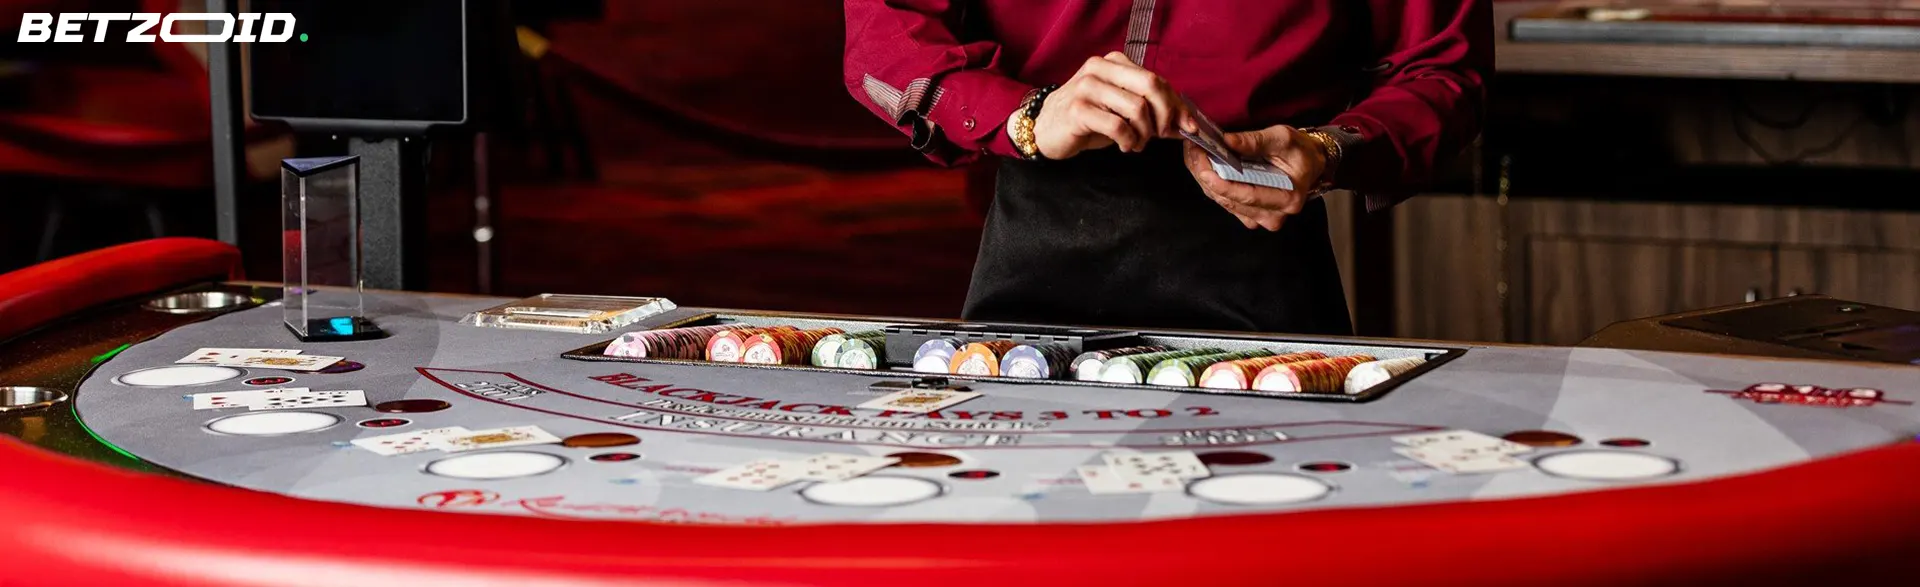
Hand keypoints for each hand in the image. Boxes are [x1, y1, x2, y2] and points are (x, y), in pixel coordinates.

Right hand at [1028, 52, 1187, 159]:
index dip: (1176, 104)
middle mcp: (1100, 68)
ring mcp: (1087, 87)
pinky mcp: (1078, 109)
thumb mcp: (1121, 110)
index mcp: (1114, 63)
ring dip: (1144, 134)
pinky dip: (1128, 141)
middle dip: (1164, 116)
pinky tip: (1124, 146)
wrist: (1045, 130)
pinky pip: (1118, 126)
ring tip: (1136, 144)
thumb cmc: (1087, 120)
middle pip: (1151, 86)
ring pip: (1137, 108)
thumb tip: (1186, 124)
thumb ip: (1152, 111)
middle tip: (1158, 135)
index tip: (1186, 126)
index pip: (1157, 79)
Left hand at [1182, 125, 1326, 230]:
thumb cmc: (1300, 151)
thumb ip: (1255, 141)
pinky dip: (1211, 185)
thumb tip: (1227, 141)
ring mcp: (1261, 218)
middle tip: (1192, 152)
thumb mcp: (1283, 138)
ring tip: (1194, 155)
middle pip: (1230, 201)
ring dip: (1205, 180)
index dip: (1221, 183)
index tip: (1202, 167)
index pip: (1247, 196)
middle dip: (1206, 177)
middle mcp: (1274, 215)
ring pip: (1223, 202)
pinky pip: (1225, 202)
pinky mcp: (1251, 215)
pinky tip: (1203, 166)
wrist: (1309, 163)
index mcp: (1287, 198)